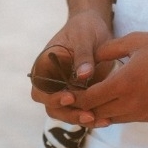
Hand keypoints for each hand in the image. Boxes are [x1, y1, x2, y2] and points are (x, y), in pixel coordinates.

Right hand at [29, 9, 113, 124]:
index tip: (70, 97)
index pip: (40, 91)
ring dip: (82, 118)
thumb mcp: (83, 37)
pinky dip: (92, 115)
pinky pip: (82, 109)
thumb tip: (84, 76)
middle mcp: (51, 83)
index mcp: (44, 68)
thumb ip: (83, 55)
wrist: (94, 26)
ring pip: (68, 112)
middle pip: (53, 107)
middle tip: (89, 116)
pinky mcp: (80, 95)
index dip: (52, 98)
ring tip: (102, 120)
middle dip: (70, 114)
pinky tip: (107, 119)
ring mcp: (65, 90)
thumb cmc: (84, 28)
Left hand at [69, 31, 147, 126]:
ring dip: (102, 112)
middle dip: (85, 108)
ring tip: (95, 102)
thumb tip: (92, 57)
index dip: (75, 99)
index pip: (90, 99)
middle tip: (76, 100)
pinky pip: (131, 119)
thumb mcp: (136, 40)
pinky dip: (121, 112)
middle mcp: (133, 103)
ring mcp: (145, 113)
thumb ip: (109, 50)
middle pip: (98, 113)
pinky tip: (122, 100)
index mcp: (124, 83)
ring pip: (114, 119)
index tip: (65, 96)